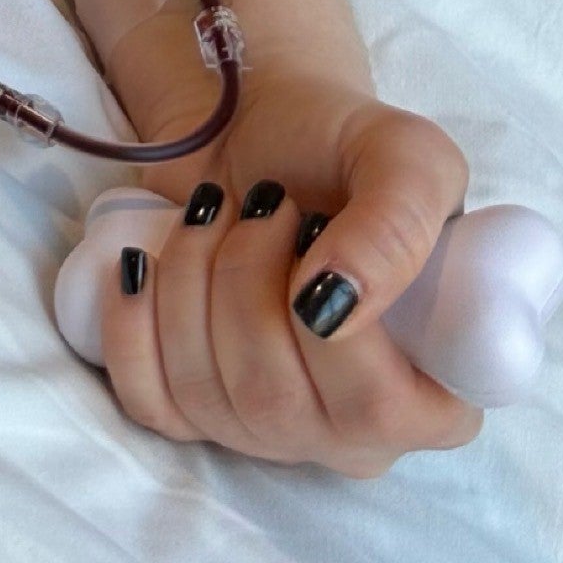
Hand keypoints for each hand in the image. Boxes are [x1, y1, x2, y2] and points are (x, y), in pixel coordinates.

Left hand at [98, 69, 481, 474]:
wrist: (261, 128)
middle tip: (264, 205)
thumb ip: (398, 227)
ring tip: (216, 215)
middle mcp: (351, 434)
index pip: (375, 408)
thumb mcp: (408, 159)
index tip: (309, 223)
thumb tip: (333, 307)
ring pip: (204, 392)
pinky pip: (147, 400)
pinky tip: (142, 264)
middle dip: (245, 274)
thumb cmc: (346, 151)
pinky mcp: (192, 404)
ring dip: (192, 276)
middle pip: (273, 400)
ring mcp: (266, 430)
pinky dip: (130, 325)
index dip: (320, 309)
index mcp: (432, 397)